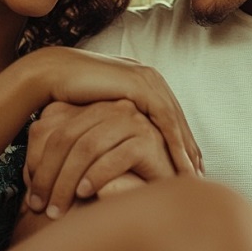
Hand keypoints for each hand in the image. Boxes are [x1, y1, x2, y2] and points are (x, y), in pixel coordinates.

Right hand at [21, 48, 201, 178]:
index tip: (187, 167)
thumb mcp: (101, 110)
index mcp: (143, 81)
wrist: (53, 74)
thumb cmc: (69, 94)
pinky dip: (175, 143)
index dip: (179, 142)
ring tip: (193, 176)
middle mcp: (150, 78)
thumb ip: (116, 119)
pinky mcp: (141, 85)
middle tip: (198, 176)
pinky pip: (165, 119)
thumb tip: (120, 139)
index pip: (168, 117)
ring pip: (175, 121)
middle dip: (188, 149)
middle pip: (177, 119)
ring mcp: (148, 79)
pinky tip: (181, 163)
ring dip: (186, 150)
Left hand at [25, 100, 175, 216]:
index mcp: (92, 109)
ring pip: (87, 147)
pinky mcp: (149, 140)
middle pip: (66, 139)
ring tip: (56, 208)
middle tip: (37, 207)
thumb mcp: (86, 165)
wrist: (163, 189)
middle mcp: (111, 109)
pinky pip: (115, 156)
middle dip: (48, 176)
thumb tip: (27, 176)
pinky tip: (84, 195)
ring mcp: (132, 121)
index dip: (36, 161)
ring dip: (66, 181)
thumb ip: (62, 160)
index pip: (51, 129)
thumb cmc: (121, 180)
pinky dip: (96, 176)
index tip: (29, 193)